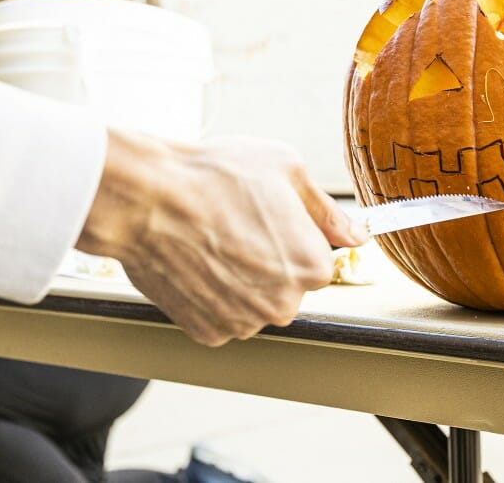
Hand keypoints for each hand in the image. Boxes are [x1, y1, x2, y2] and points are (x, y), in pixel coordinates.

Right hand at [77, 129, 368, 346]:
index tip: (269, 216)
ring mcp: (243, 322)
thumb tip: (358, 234)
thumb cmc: (215, 177)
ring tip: (212, 239)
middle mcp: (283, 303)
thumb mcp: (288, 170)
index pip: (320, 258)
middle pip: (288, 283)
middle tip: (237, 224)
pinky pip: (222, 314)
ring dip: (241, 278)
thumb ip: (329, 212)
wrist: (145, 198)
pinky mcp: (206, 331)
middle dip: (270, 258)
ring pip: (255, 301)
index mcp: (312, 266)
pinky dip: (212, 293)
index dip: (295, 233)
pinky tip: (196, 261)